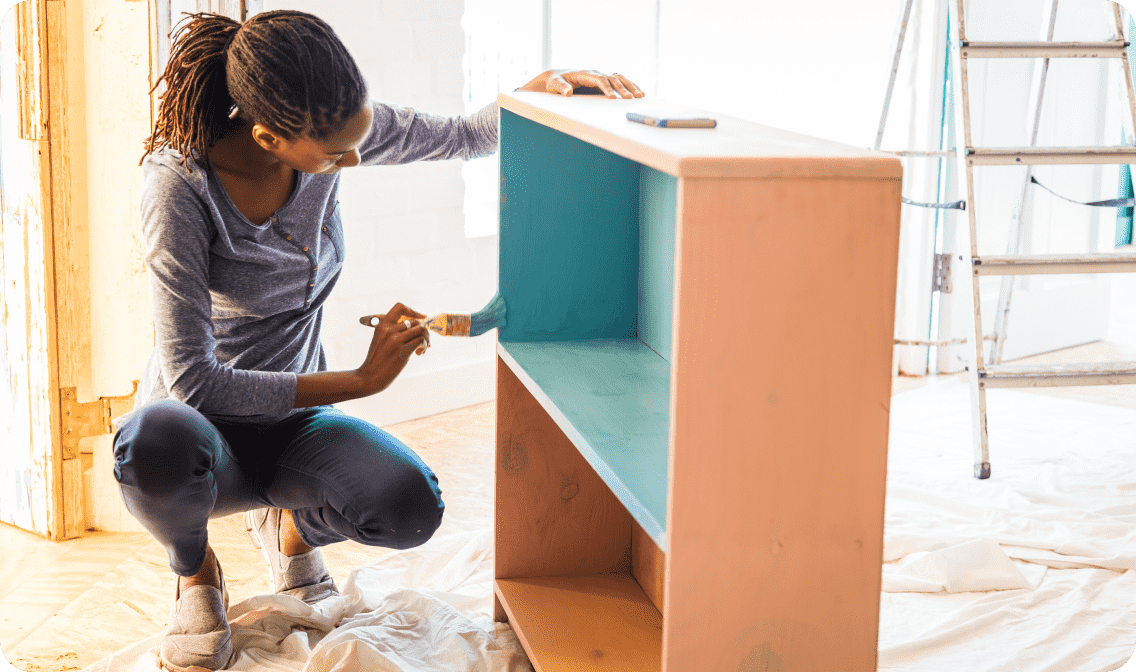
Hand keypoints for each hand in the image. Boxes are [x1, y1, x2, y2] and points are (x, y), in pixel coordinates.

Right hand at [355, 302, 428, 394]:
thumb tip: (414, 325)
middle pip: (416, 321)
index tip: (421, 317)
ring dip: (426, 339)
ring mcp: (396, 340)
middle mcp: (389, 330)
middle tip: (422, 342)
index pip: (400, 307)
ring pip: (421, 330)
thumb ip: (392, 331)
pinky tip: (419, 353)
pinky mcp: (403, 351)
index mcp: (382, 325)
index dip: (413, 311)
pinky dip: (424, 346)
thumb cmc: (377, 360)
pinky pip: (421, 341)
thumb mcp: (380, 339)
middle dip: (423, 330)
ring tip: (421, 349)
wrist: (369, 376)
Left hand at [517, 69, 644, 98]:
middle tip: (631, 98)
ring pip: (619, 78)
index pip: (599, 79)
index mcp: (585, 74)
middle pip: (612, 78)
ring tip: (640, 95)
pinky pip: (619, 81)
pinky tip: (638, 92)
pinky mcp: (603, 81)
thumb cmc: (556, 82)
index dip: (607, 88)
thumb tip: (568, 92)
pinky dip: (629, 86)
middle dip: (622, 88)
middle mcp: (595, 73)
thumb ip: (561, 88)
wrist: (558, 78)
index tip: (613, 98)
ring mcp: (600, 76)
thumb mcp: (555, 85)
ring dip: (630, 86)